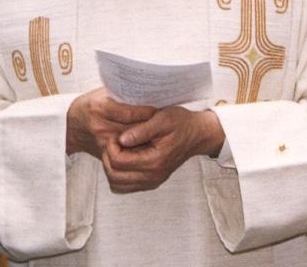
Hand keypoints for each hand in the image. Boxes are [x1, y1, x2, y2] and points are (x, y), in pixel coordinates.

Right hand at [65, 87, 156, 158]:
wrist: (70, 125)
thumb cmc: (92, 103)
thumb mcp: (104, 92)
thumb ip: (123, 91)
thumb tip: (148, 84)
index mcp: (99, 107)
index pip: (128, 112)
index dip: (146, 112)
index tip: (159, 108)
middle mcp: (100, 125)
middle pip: (131, 128)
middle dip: (149, 125)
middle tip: (166, 121)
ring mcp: (101, 140)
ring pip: (130, 142)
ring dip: (146, 138)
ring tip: (161, 132)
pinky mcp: (104, 151)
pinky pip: (125, 152)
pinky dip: (138, 148)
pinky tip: (149, 143)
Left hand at [102, 107, 224, 192]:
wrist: (198, 134)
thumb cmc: (182, 123)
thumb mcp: (163, 119)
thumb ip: (142, 130)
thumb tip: (121, 139)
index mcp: (154, 160)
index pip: (118, 161)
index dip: (111, 147)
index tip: (117, 135)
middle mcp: (153, 176)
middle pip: (114, 176)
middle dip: (108, 158)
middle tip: (114, 143)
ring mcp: (153, 181)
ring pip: (117, 185)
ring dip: (112, 168)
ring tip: (119, 152)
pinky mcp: (152, 182)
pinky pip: (125, 187)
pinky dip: (119, 176)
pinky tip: (125, 160)